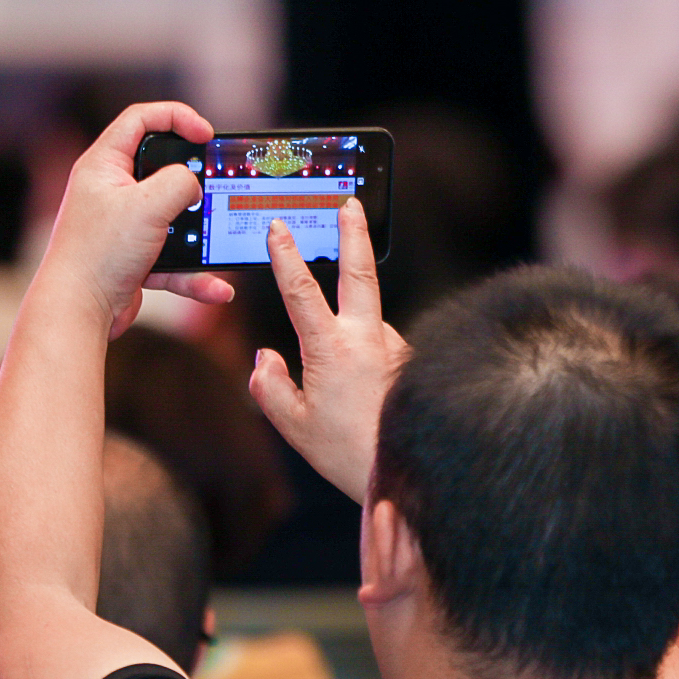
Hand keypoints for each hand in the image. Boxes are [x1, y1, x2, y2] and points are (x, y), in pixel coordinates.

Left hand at [35, 102, 232, 334]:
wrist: (77, 310)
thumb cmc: (99, 253)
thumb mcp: (147, 206)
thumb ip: (179, 182)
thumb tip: (193, 184)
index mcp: (104, 165)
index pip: (140, 120)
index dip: (176, 117)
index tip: (205, 134)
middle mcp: (111, 191)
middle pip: (162, 168)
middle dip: (194, 179)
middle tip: (216, 182)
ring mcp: (124, 225)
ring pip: (174, 217)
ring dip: (199, 232)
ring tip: (219, 238)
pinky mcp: (136, 256)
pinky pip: (176, 259)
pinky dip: (196, 274)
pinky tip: (217, 288)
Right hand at [249, 198, 405, 503]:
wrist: (404, 476)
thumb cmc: (346, 453)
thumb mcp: (292, 424)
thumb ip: (269, 385)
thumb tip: (266, 357)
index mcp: (332, 348)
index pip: (302, 289)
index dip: (286, 255)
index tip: (279, 227)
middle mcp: (369, 339)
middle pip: (360, 272)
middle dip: (353, 233)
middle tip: (349, 203)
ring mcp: (396, 347)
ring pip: (366, 326)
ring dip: (353, 342)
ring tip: (351, 401)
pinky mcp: (412, 361)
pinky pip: (380, 350)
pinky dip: (368, 361)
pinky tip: (368, 399)